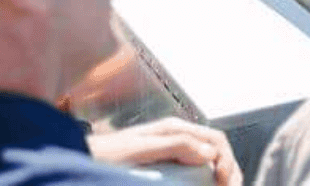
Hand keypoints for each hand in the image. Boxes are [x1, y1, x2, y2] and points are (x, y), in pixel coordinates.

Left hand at [87, 117, 241, 185]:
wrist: (80, 161)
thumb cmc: (105, 156)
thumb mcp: (139, 149)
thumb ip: (174, 145)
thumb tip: (210, 153)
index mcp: (175, 129)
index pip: (215, 139)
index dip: (227, 160)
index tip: (225, 184)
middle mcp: (177, 137)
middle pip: (215, 150)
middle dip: (229, 170)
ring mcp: (170, 152)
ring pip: (207, 161)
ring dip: (220, 176)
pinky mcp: (163, 168)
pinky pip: (192, 172)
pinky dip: (205, 181)